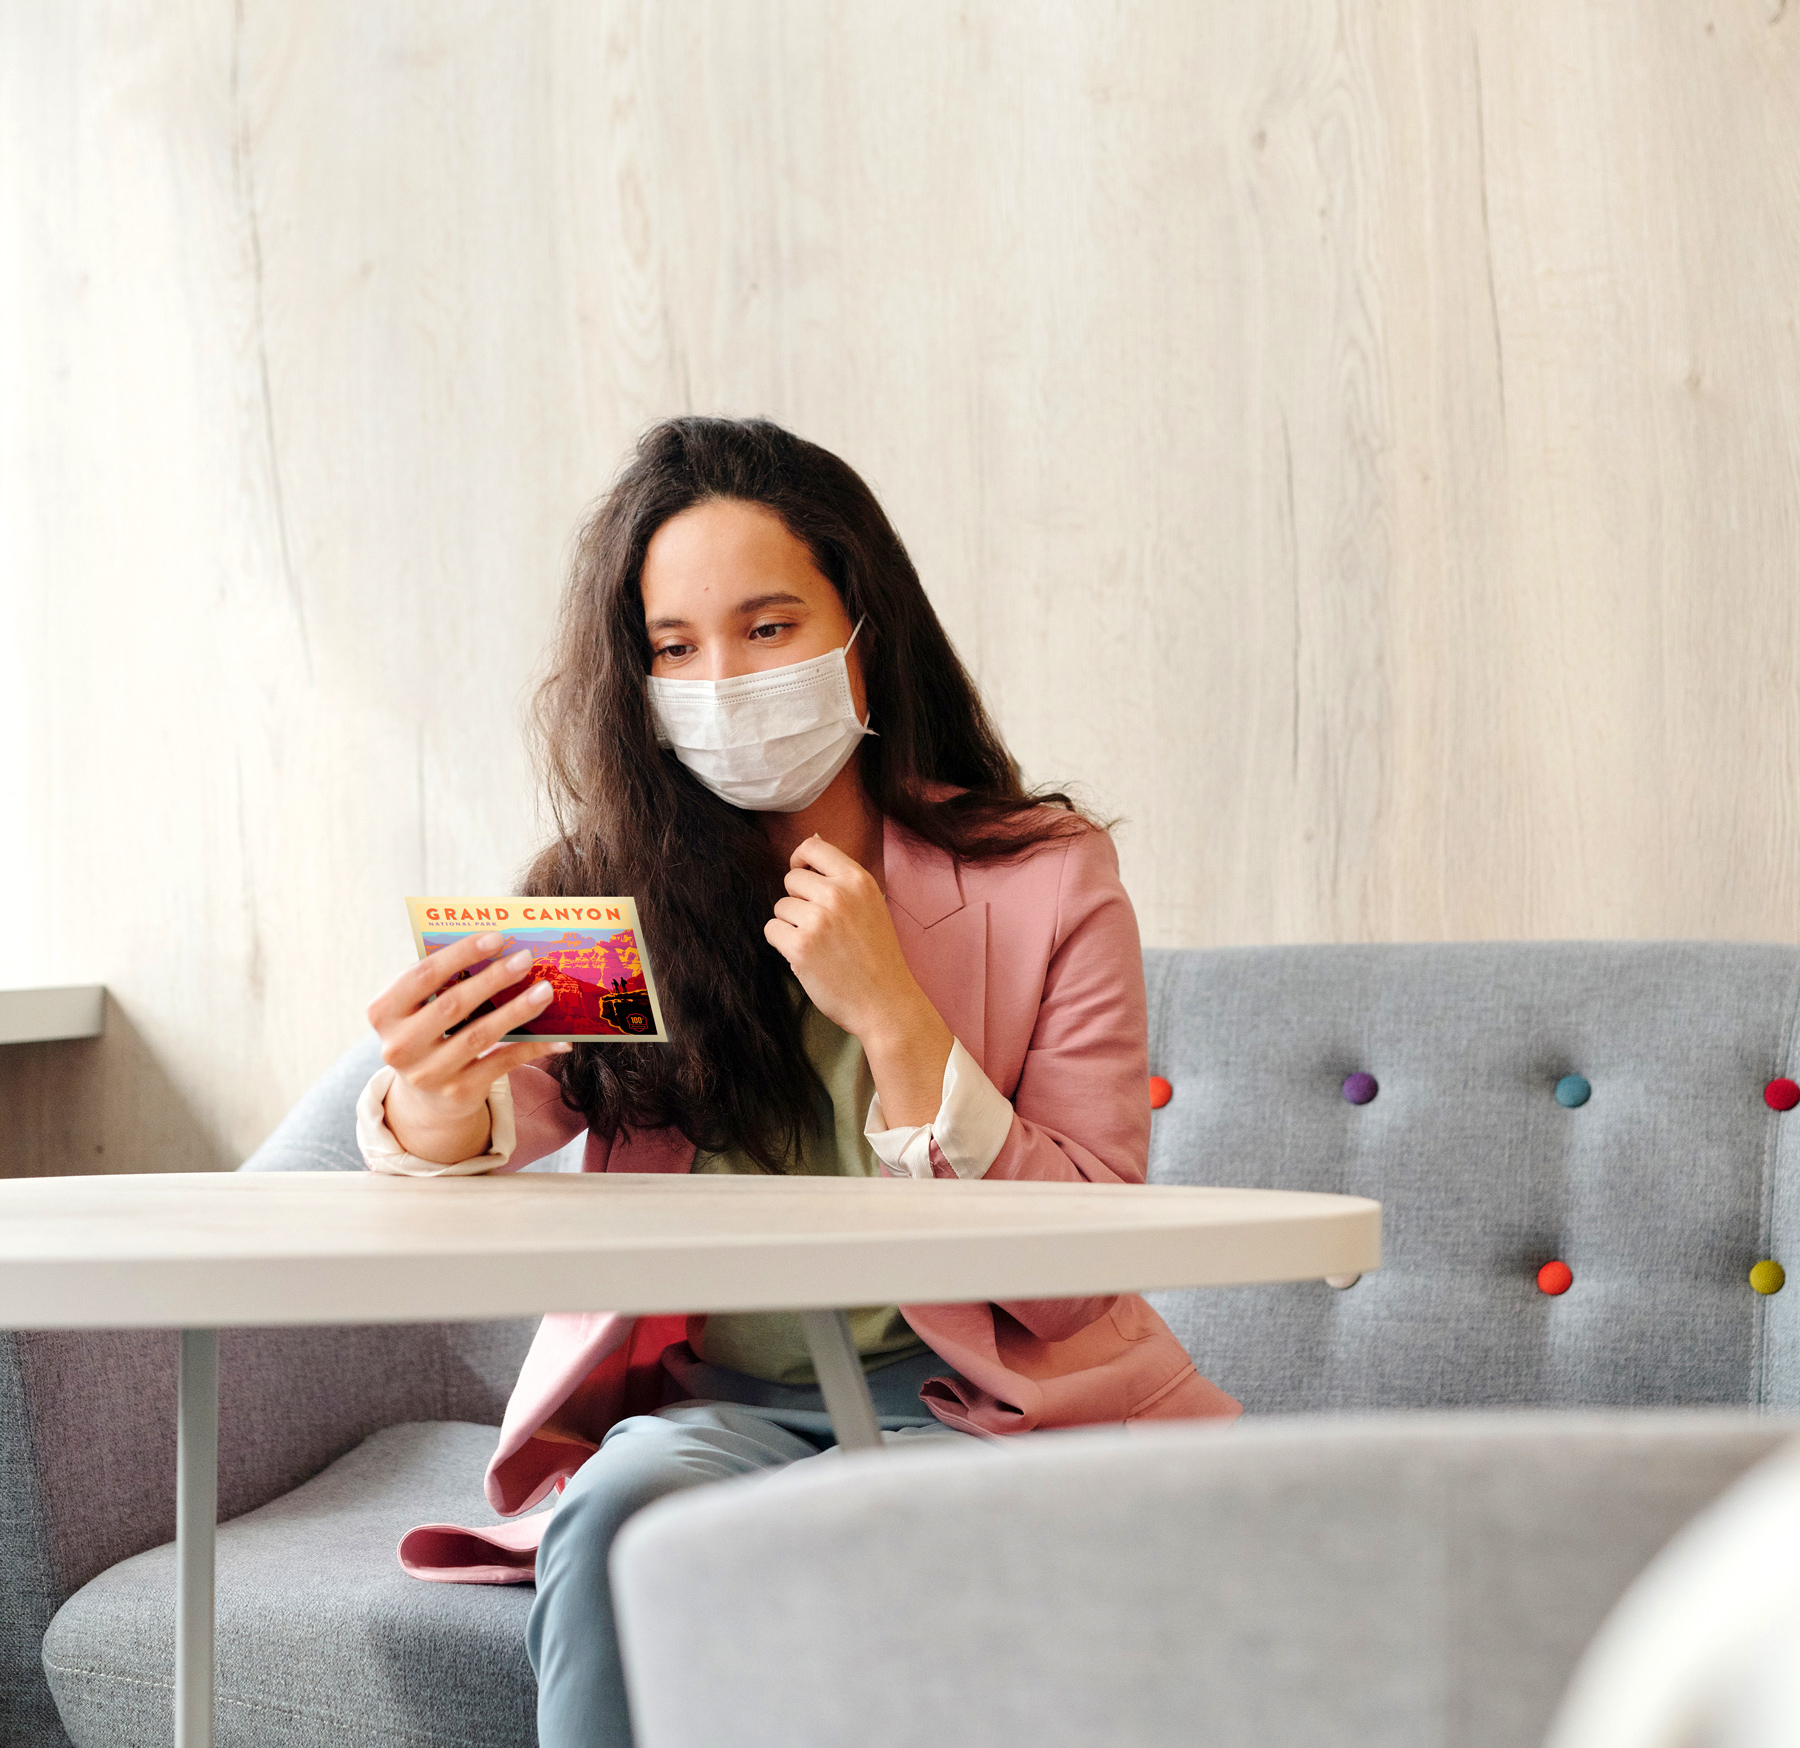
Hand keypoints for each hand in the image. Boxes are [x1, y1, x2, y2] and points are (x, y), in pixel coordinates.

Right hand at [366, 932, 569, 1161]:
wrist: (426, 1096)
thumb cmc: (430, 1032)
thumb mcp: (421, 1009)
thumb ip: (444, 983)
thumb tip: (501, 952)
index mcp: (384, 1013)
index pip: (422, 975)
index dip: (460, 954)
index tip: (497, 937)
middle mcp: (400, 1046)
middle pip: (453, 1004)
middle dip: (494, 978)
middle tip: (526, 958)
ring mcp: (428, 1073)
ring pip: (480, 1035)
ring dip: (517, 1010)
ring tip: (545, 990)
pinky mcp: (458, 1092)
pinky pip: (502, 1063)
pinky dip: (532, 1047)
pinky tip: (557, 1037)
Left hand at [764, 835, 951, 1126]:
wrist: (885, 1001)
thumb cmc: (877, 955)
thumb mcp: (871, 905)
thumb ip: (843, 878)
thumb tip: (812, 841)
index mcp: (858, 880)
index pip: (813, 847)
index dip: (801, 860)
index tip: (803, 877)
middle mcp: (837, 894)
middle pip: (791, 879)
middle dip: (798, 900)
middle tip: (820, 925)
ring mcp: (817, 920)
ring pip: (780, 906)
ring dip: (791, 924)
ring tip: (817, 944)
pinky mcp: (799, 946)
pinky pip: (772, 930)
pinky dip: (782, 943)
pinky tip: (806, 956)